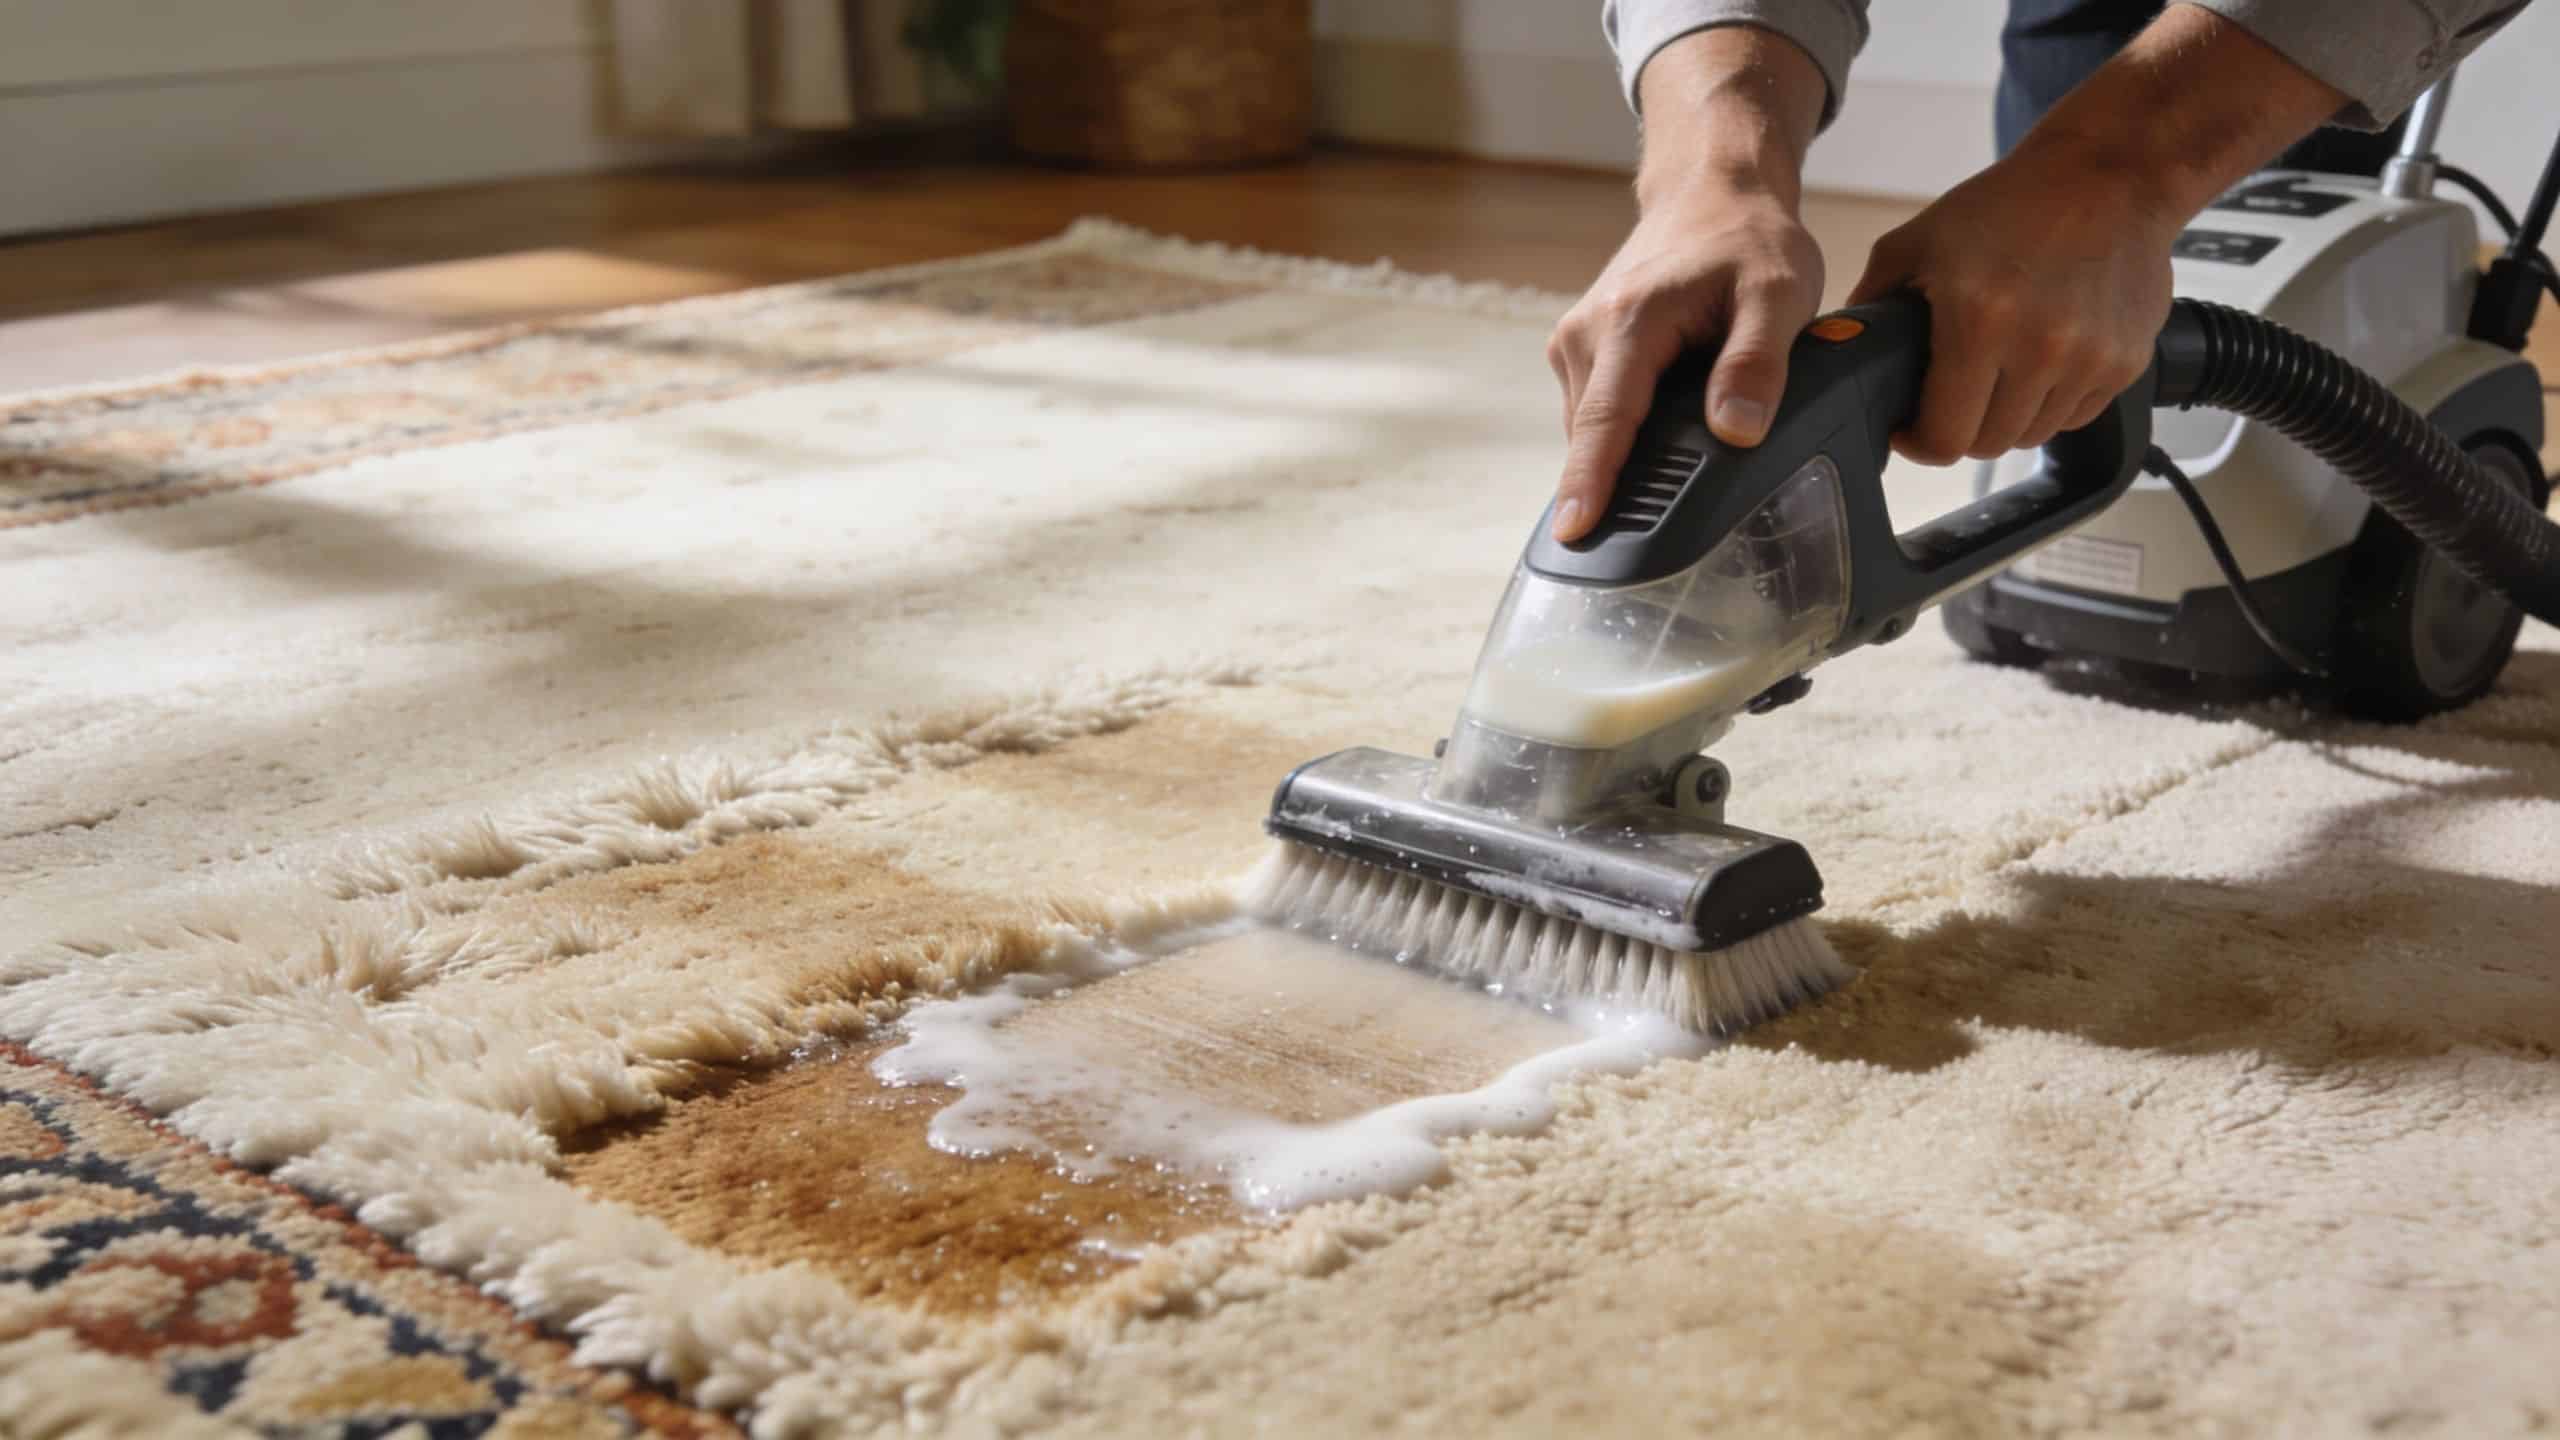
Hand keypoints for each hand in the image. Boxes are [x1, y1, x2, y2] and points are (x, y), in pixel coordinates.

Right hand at [1546, 24, 1828, 543]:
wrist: (1711, 194)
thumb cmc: (1748, 242)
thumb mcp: (1779, 293)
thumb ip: (1758, 362)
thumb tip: (1736, 431)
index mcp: (1631, 321)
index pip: (1605, 418)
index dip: (1591, 482)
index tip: (1573, 533)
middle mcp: (1586, 333)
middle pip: (1592, 435)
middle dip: (1613, 487)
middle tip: (1649, 539)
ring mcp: (1575, 342)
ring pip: (1590, 429)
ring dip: (1623, 457)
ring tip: (1674, 466)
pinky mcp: (1578, 351)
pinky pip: (1593, 414)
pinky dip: (1621, 435)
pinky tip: (1659, 436)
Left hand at [1847, 137, 2178, 465]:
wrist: (2110, 173)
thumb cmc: (2011, 203)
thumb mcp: (1917, 242)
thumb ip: (1872, 304)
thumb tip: (1842, 352)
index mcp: (1980, 322)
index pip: (1944, 437)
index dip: (1918, 442)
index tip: (1910, 429)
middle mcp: (2040, 348)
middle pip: (1986, 445)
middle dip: (1958, 430)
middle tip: (1949, 399)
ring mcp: (2089, 360)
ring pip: (2030, 436)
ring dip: (2006, 418)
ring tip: (1995, 373)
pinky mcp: (2125, 363)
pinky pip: (2074, 417)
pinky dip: (2050, 404)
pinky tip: (2038, 361)